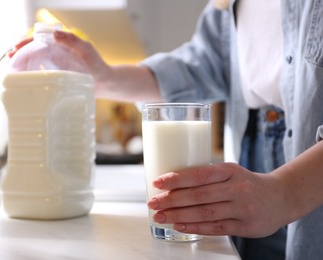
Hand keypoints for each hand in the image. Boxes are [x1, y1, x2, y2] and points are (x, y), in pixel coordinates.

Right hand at [6, 30, 160, 100]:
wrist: (105, 83)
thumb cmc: (97, 64)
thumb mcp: (86, 50)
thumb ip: (73, 41)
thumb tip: (55, 34)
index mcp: (60, 45)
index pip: (38, 40)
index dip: (26, 42)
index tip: (16, 47)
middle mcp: (56, 54)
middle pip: (33, 51)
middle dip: (20, 53)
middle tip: (10, 58)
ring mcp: (56, 67)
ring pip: (35, 63)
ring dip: (23, 64)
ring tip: (12, 68)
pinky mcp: (57, 79)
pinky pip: (42, 75)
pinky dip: (32, 76)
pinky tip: (24, 81)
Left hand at [147, 162, 288, 237]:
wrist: (280, 197)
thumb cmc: (246, 182)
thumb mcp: (230, 172)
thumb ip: (206, 177)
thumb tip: (171, 184)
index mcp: (230, 170)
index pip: (199, 174)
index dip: (176, 179)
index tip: (157, 183)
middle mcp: (237, 188)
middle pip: (199, 195)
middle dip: (171, 200)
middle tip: (152, 203)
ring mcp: (242, 208)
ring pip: (205, 213)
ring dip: (178, 216)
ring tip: (160, 216)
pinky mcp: (245, 226)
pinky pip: (215, 228)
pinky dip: (195, 227)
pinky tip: (179, 226)